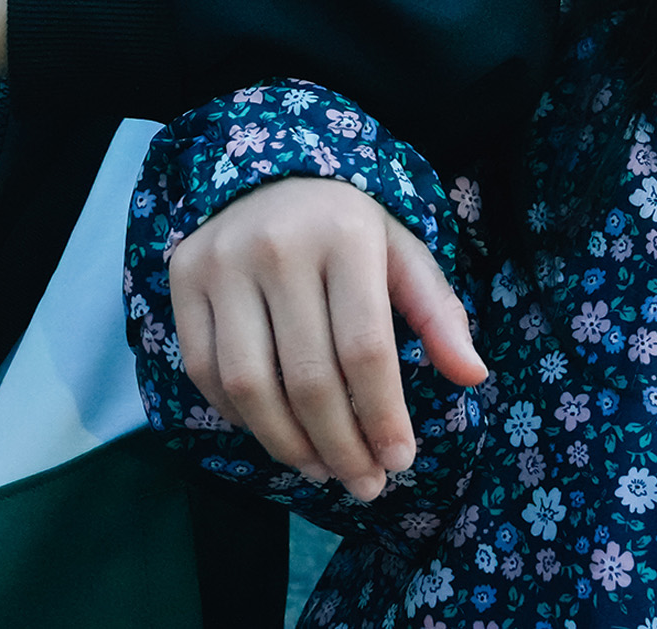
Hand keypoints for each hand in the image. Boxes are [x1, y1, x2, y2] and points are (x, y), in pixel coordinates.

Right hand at [168, 177, 486, 500]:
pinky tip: (275, 429)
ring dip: (287, 444)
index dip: (382, 416)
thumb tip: (472, 375)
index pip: (365, 349)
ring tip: (321, 469)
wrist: (270, 173)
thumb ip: (438, 313)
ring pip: (249, 384)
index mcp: (345, 235)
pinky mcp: (183, 276)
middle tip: (364, 483)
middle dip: (340, 446)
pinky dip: (239, 416)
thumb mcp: (402, 253)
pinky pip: (204, 370)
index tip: (400, 461)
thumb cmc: (347, 228)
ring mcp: (222, 261)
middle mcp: (277, 245)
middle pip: (308, 377)